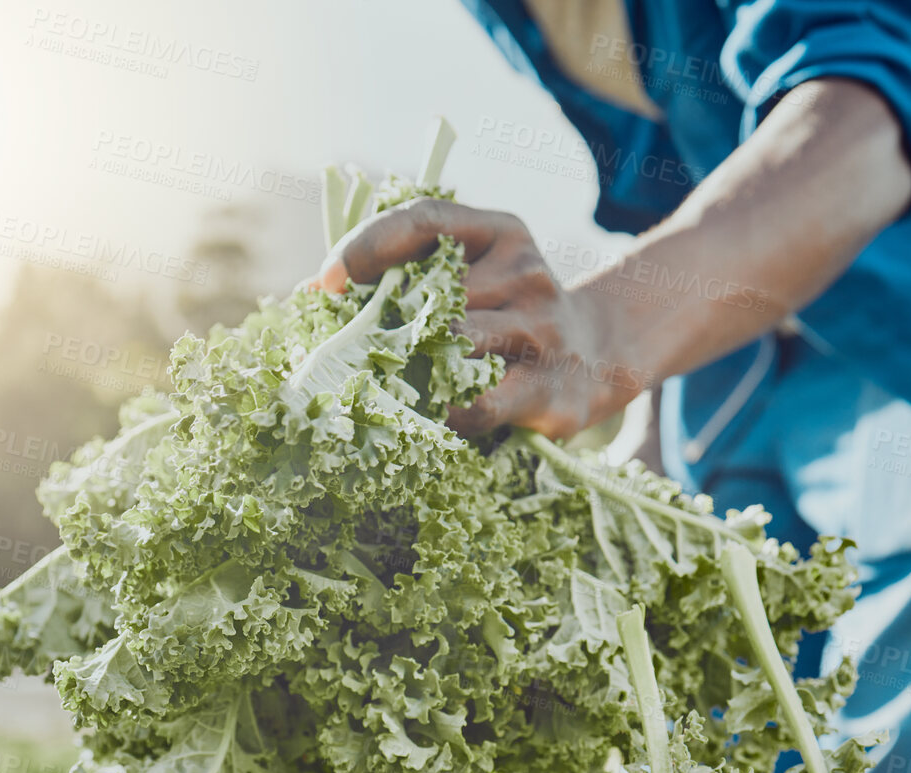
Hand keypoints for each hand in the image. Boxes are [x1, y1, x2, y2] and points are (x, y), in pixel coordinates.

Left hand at [305, 198, 650, 439]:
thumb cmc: (506, 316)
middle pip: (433, 294)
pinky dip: (444, 412)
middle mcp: (528, 271)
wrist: (597, 358)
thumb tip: (313, 292)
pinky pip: (479, 402)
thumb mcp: (473, 276)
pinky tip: (434, 414)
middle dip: (386, 325)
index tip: (328, 282)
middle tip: (354, 353)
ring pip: (454, 345)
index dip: (367, 247)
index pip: (425, 220)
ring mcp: (544, 328)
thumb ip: (407, 274)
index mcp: (501, 232)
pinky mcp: (550, 387)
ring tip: (392, 385)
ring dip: (413, 368)